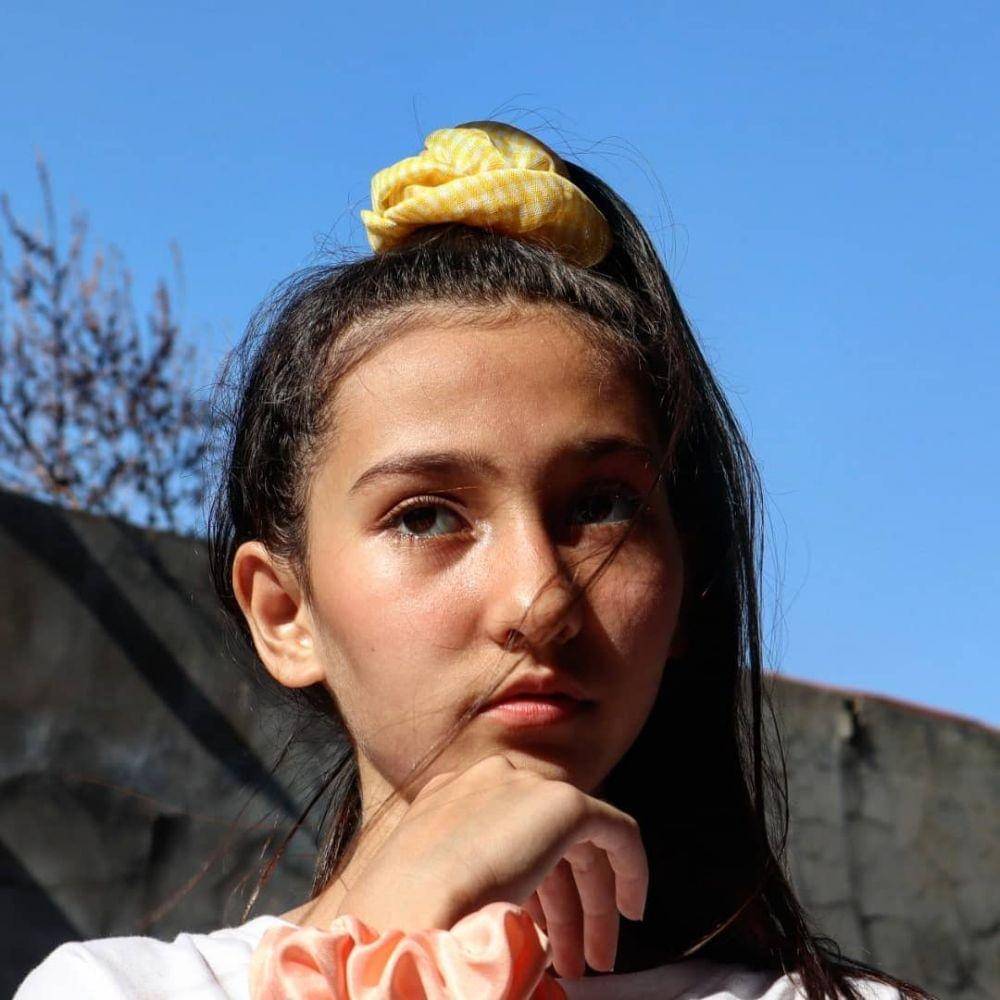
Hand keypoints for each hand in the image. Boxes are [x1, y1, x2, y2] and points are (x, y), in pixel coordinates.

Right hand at [334, 754, 647, 978]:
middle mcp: (485, 781)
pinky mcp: (560, 802)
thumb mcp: (425, 893)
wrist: (407, 910)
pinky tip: (630, 912)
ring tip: (593, 961)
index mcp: (445, 799)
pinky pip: (613, 830)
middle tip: (575, 960)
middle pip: (541, 839)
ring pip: (575, 840)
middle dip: (562, 906)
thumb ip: (464, 887)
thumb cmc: (403, 920)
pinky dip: (629, 869)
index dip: (529, 890)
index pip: (500, 838)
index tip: (540, 932)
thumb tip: (506, 920)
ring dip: (588, 904)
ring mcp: (523, 787)